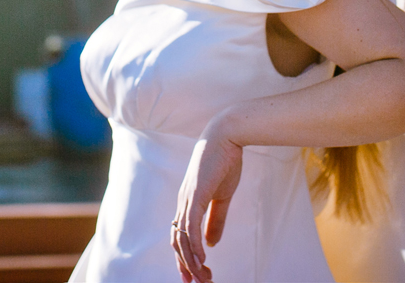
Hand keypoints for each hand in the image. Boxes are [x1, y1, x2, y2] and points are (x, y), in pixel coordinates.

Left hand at [171, 131, 242, 282]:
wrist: (227, 135)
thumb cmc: (225, 161)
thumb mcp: (222, 197)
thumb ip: (215, 220)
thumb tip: (210, 244)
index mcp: (188, 202)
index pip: (179, 235)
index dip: (184, 257)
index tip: (192, 276)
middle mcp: (183, 202)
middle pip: (177, 241)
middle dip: (186, 266)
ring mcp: (187, 198)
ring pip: (182, 237)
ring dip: (191, 261)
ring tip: (202, 277)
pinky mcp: (195, 194)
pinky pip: (190, 225)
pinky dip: (193, 245)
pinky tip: (200, 259)